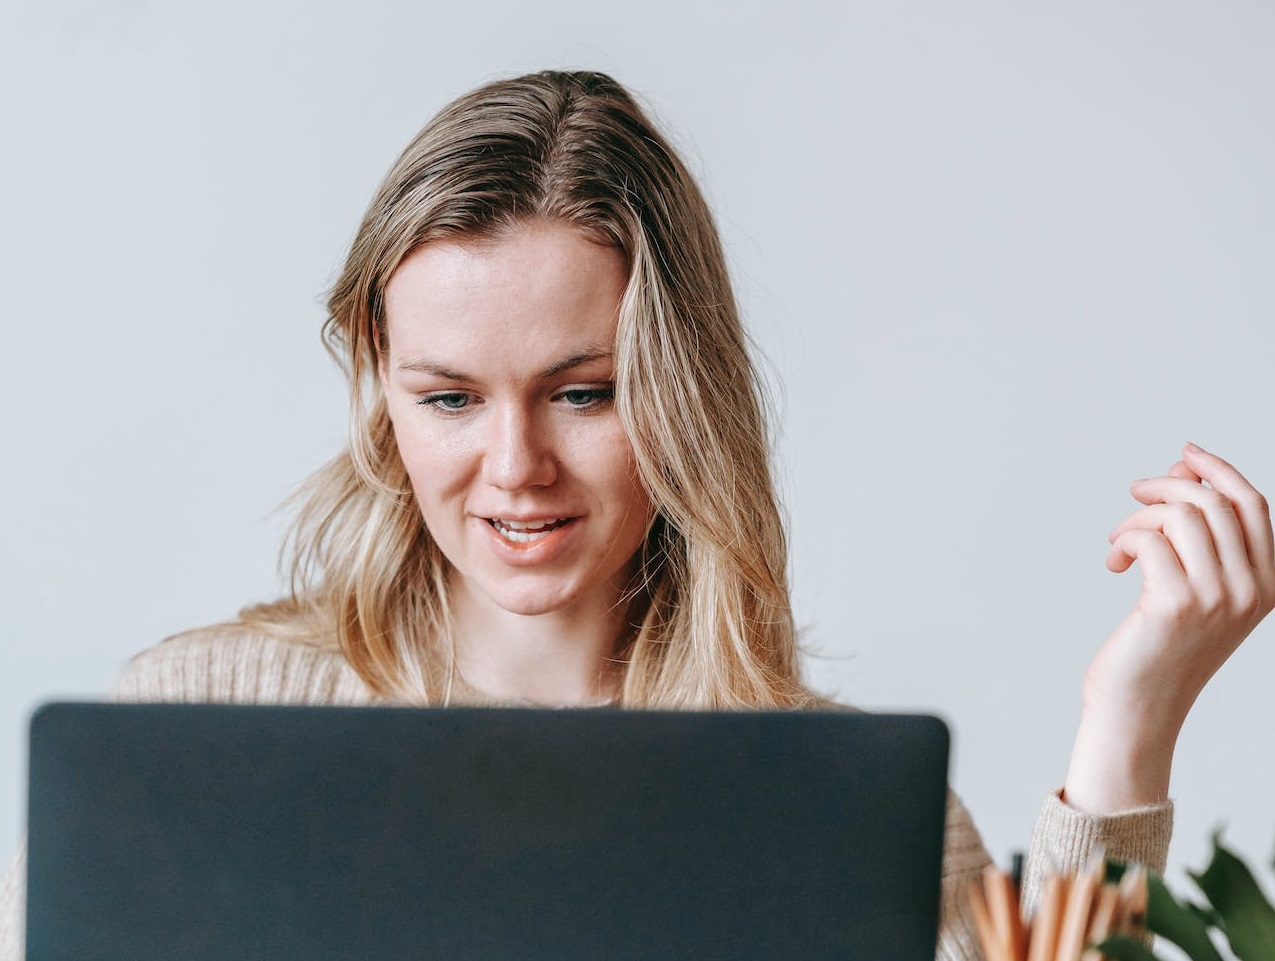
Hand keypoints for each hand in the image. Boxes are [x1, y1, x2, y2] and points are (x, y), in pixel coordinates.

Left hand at [1062, 443, 1274, 813]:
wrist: (1139, 707)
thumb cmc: (1161, 646)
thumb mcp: (1196, 588)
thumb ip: (1202, 536)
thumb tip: (1184, 472)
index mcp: (1269, 584)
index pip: (1254, 505)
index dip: (1219, 471)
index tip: (1183, 454)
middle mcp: (1253, 590)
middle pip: (1215, 502)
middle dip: (1167, 488)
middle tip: (1134, 495)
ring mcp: (1218, 597)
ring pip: (1180, 516)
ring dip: (1138, 518)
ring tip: (1120, 542)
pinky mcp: (1176, 603)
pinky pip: (1148, 539)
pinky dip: (1123, 540)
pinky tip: (1114, 562)